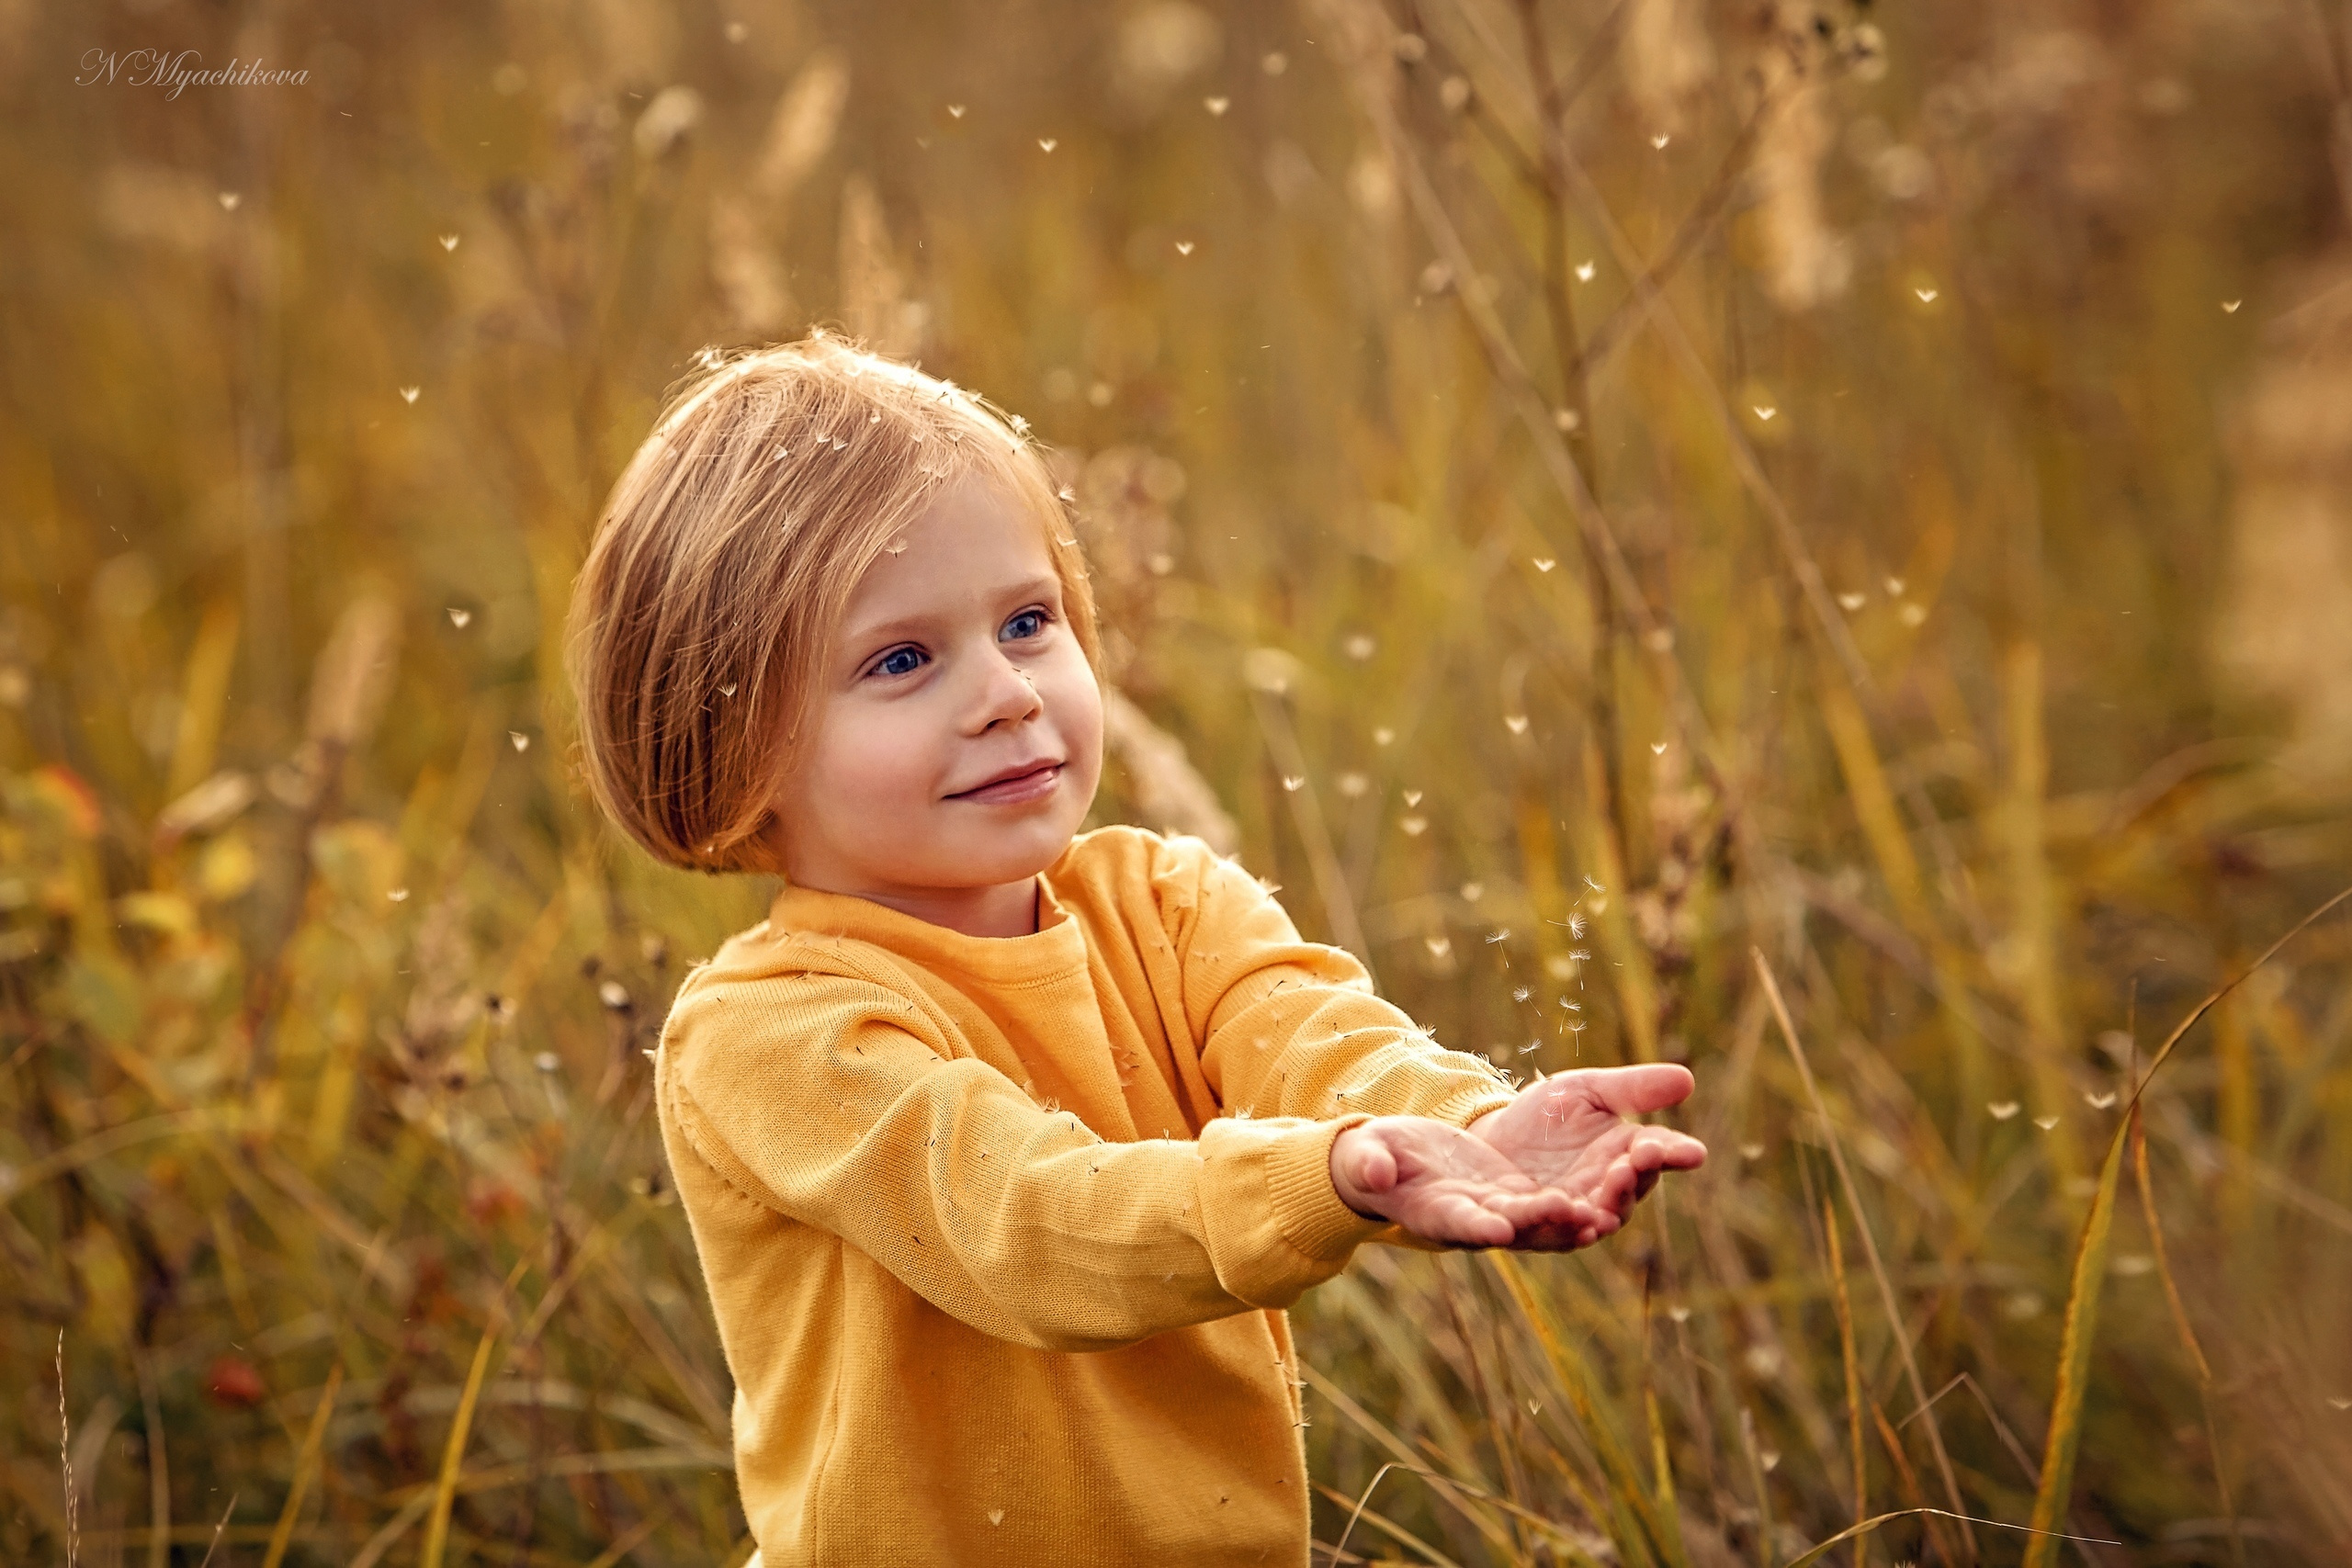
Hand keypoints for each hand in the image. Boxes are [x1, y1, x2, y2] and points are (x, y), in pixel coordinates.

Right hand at [1328, 1115, 1614, 1248]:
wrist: (1397, 1166)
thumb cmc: (1374, 1161)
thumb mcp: (1368, 1156)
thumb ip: (1370, 1163)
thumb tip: (1374, 1171)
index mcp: (1432, 1214)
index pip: (1457, 1223)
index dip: (1477, 1227)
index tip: (1500, 1229)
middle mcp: (1472, 1223)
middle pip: (1512, 1228)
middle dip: (1543, 1223)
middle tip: (1576, 1213)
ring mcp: (1498, 1212)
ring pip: (1541, 1223)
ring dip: (1572, 1219)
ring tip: (1603, 1210)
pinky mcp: (1517, 1197)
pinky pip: (1554, 1206)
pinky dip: (1578, 1205)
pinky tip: (1607, 1194)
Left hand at [1465, 1065, 1706, 1248]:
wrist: (1490, 1137)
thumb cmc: (1548, 1116)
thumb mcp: (1587, 1091)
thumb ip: (1631, 1089)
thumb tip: (1688, 1077)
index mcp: (1622, 1159)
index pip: (1656, 1157)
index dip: (1673, 1155)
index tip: (1692, 1152)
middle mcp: (1600, 1196)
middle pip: (1623, 1197)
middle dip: (1629, 1184)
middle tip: (1632, 1164)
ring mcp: (1563, 1217)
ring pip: (1584, 1224)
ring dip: (1593, 1214)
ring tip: (1595, 1206)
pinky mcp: (1522, 1227)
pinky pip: (1534, 1231)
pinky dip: (1542, 1224)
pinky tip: (1552, 1215)